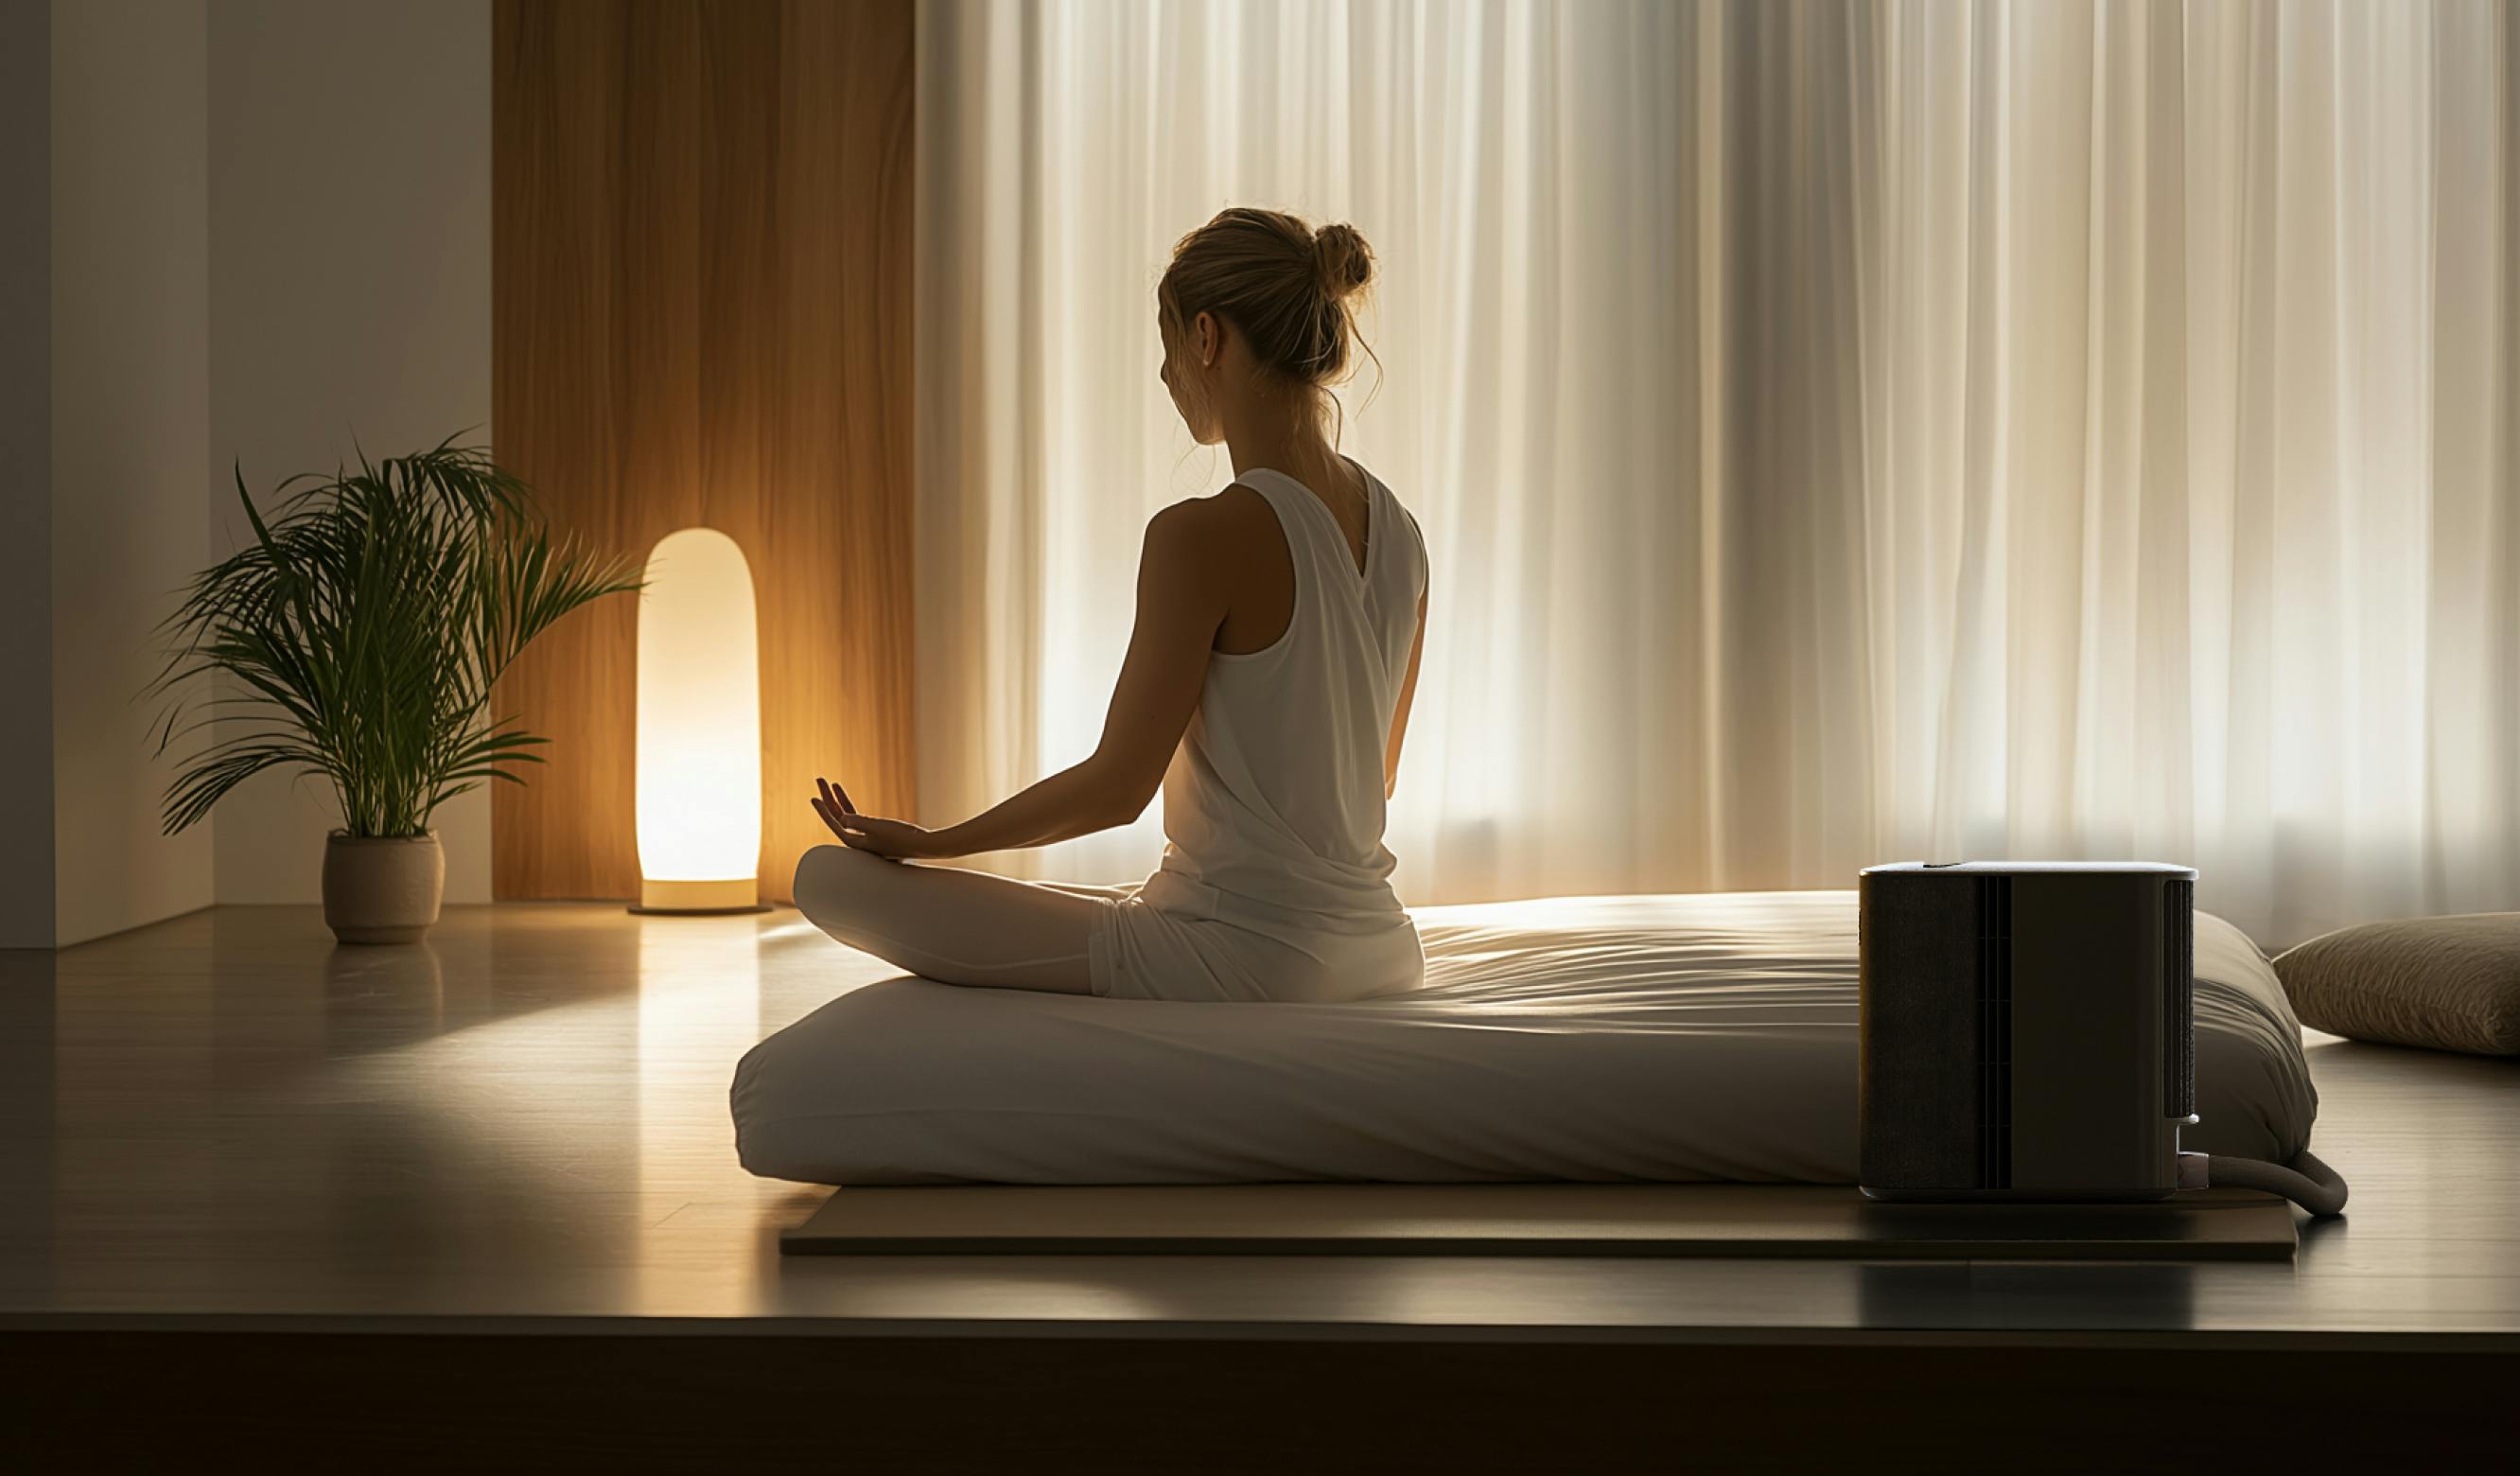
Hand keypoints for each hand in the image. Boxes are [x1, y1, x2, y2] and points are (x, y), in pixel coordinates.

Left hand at [811, 776, 945, 859]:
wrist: (923, 844)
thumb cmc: (902, 837)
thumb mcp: (878, 828)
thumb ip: (859, 823)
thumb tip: (843, 819)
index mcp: (855, 843)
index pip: (834, 824)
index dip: (823, 810)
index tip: (814, 797)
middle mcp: (857, 841)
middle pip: (837, 817)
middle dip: (828, 799)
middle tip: (819, 780)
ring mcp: (865, 836)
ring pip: (845, 815)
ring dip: (837, 799)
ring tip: (830, 783)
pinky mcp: (874, 832)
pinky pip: (855, 816)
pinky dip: (849, 804)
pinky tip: (843, 796)